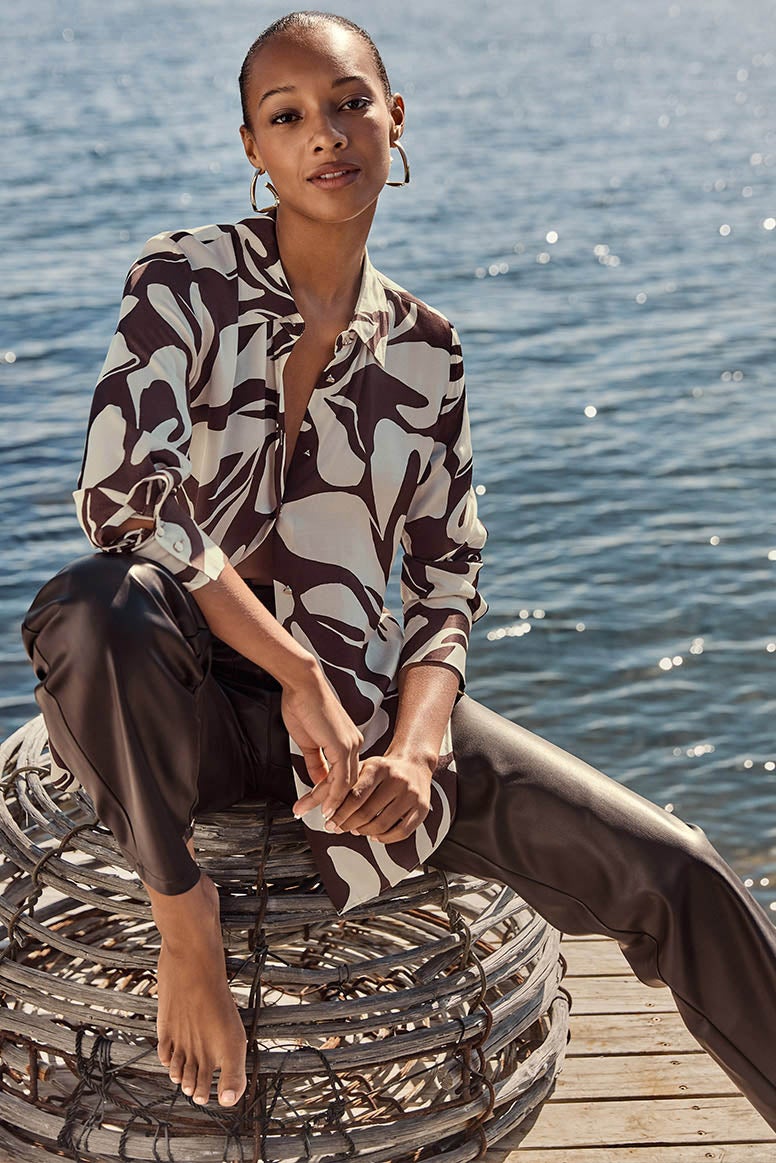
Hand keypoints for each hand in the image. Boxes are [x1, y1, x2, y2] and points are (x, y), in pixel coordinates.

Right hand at [281, 666, 362, 816]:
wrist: (301, 684)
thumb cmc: (302, 705)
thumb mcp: (308, 741)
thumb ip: (315, 762)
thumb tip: (316, 780)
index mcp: (349, 741)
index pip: (346, 776)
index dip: (338, 796)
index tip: (329, 811)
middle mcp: (355, 744)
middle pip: (349, 783)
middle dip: (339, 806)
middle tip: (331, 824)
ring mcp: (350, 745)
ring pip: (346, 784)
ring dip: (335, 805)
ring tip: (326, 821)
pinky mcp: (342, 745)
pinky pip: (341, 778)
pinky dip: (335, 797)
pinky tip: (328, 809)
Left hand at [318, 754, 434, 843]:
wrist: (414, 763)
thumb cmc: (382, 769)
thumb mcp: (359, 769)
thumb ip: (332, 785)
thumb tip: (301, 806)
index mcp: (379, 767)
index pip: (355, 795)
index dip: (339, 812)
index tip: (328, 820)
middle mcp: (397, 779)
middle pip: (367, 812)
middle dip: (347, 824)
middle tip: (337, 828)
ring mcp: (411, 795)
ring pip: (382, 824)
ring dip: (363, 832)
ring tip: (354, 830)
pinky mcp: (422, 808)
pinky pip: (401, 832)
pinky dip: (384, 838)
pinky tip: (374, 835)